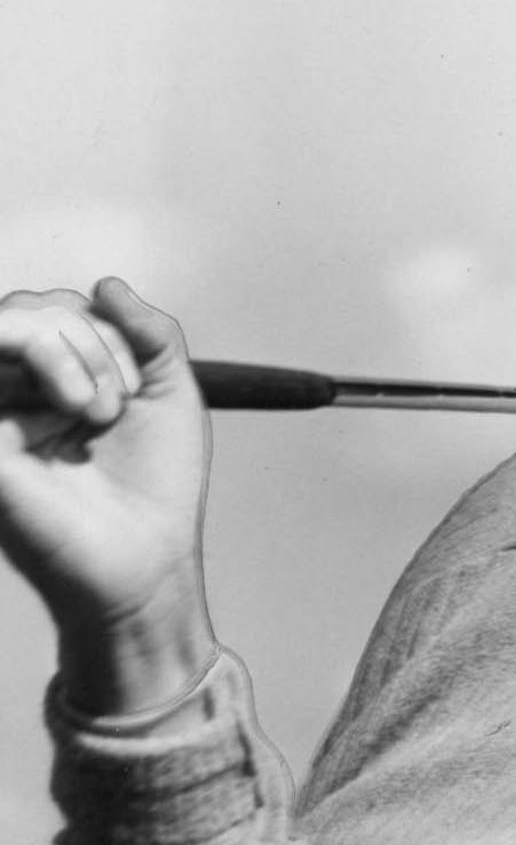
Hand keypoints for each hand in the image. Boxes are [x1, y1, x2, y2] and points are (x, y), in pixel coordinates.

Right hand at [0, 278, 216, 711]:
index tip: (135, 391)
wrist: (146, 561)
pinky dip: (50, 365)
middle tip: (116, 405)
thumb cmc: (156, 492)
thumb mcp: (170, 395)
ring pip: (13, 317)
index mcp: (51, 382)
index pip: (59, 309)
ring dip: (76, 351)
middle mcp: (11, 391)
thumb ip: (150, 332)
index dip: (107, 331)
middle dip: (94, 340)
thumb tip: (107, 283)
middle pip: (32, 305)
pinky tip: (70, 419)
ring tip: (98, 411)